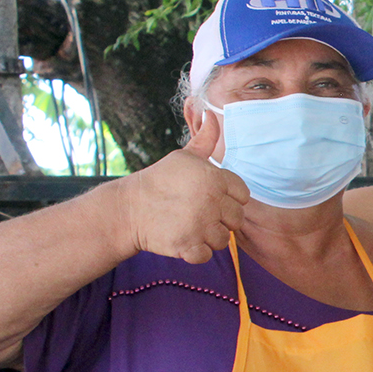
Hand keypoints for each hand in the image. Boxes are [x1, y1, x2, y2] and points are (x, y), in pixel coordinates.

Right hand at [118, 146, 249, 263]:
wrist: (128, 208)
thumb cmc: (160, 180)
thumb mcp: (184, 156)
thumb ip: (205, 140)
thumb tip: (212, 116)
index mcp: (215, 178)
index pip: (243, 196)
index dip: (229, 199)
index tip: (210, 198)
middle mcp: (211, 201)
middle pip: (236, 219)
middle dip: (220, 219)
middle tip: (198, 213)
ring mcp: (200, 225)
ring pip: (224, 239)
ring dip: (209, 236)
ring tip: (190, 225)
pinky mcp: (188, 246)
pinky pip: (206, 255)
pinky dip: (195, 252)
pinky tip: (183, 239)